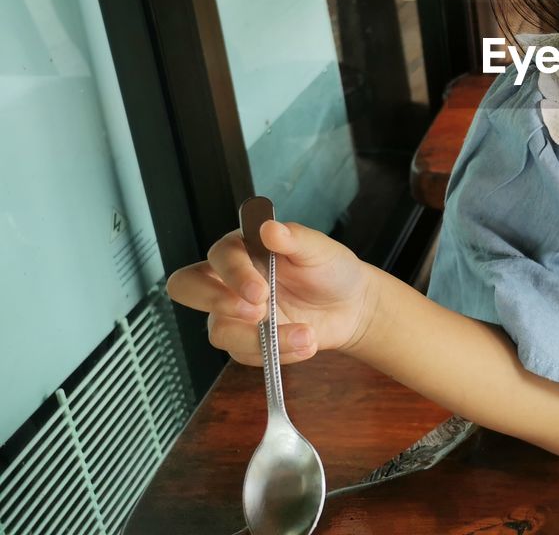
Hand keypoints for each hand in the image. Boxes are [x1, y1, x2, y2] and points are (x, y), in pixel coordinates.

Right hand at [166, 221, 376, 366]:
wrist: (350, 306)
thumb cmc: (330, 270)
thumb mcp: (320, 250)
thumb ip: (294, 238)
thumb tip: (269, 227)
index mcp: (245, 248)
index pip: (219, 255)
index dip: (233, 273)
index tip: (260, 290)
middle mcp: (230, 280)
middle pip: (185, 286)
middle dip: (213, 300)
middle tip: (256, 312)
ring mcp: (234, 313)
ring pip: (218, 331)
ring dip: (258, 339)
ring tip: (304, 334)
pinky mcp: (245, 341)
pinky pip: (245, 354)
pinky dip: (277, 352)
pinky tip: (305, 342)